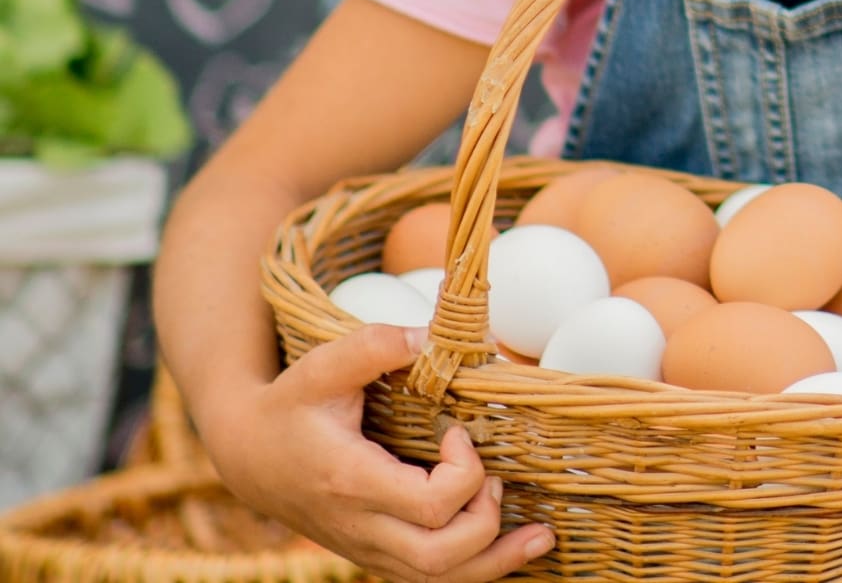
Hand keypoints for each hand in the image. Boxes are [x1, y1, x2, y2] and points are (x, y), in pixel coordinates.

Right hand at [201, 327, 551, 582]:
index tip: (459, 432)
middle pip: (437, 558)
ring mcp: (365, 548)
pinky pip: (426, 579)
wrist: (248, 454)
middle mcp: (360, 528)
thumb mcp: (323, 364)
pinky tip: (509, 551)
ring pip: (434, 581)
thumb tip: (431, 336)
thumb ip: (376, 346)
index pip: (429, 504)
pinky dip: (471, 570)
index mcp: (351, 483)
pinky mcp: (373, 553)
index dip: (464, 471)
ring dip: (493, 562)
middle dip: (486, 523)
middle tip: (495, 478)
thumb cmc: (291, 405)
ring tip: (541, 536)